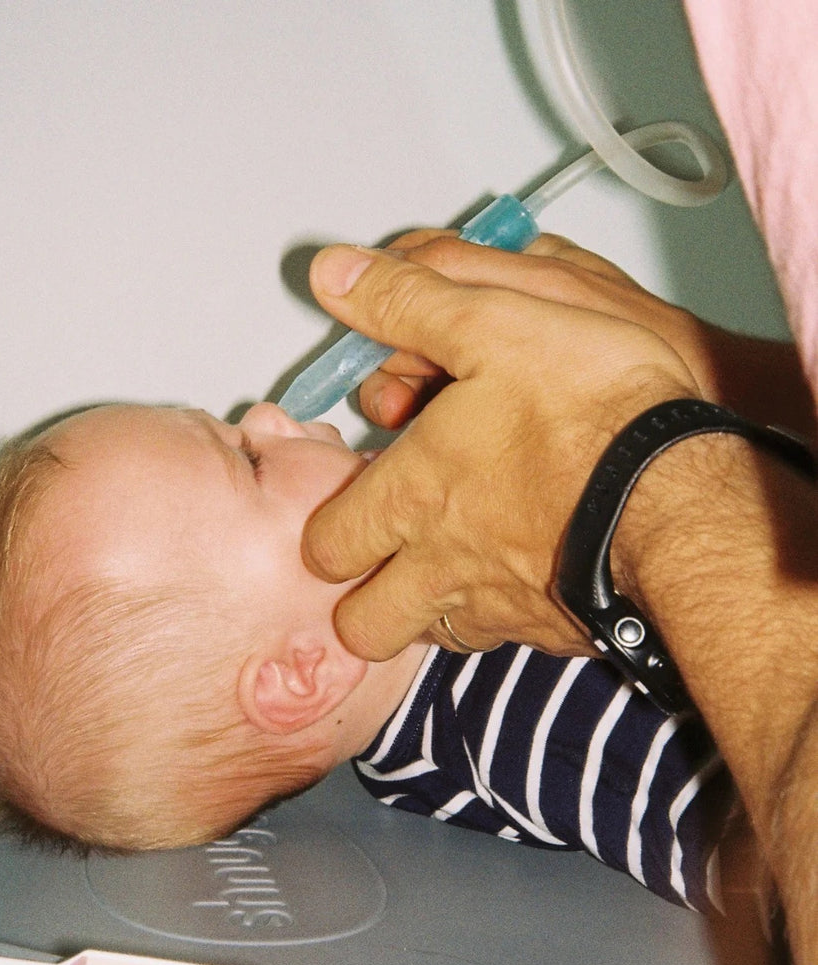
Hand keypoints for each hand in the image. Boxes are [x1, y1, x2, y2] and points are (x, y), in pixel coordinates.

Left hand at [301, 232, 701, 659]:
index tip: (350, 505)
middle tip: (384, 557)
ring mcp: (495, 609)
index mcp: (411, 497)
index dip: (328, 528)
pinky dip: (496, 618)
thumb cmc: (593, 410)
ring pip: (428, 636)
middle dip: (361, 596)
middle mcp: (441, 566)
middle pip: (362, 622)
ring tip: (446, 571)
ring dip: (425, 611)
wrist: (685, 493)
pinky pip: (500, 641)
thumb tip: (331, 277)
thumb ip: (404, 304)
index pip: (326, 545)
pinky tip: (520, 579)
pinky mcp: (549, 631)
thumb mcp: (491, 323)